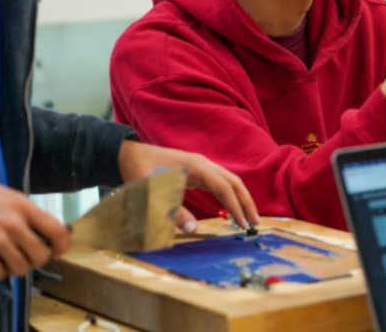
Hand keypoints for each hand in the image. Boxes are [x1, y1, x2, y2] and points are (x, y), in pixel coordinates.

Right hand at [0, 179, 69, 280]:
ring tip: (3, 257)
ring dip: (14, 267)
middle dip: (35, 259)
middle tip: (24, 256)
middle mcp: (14, 225)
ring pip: (21, 268)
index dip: (62, 245)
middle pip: (41, 255)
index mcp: (23, 206)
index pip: (56, 230)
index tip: (59, 251)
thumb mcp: (4, 194)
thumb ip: (24, 210)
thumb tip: (41, 227)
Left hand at [118, 140, 259, 230]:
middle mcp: (204, 164)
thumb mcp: (153, 194)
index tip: (244, 224)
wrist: (130, 155)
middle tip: (255, 222)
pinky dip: (230, 194)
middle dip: (246, 202)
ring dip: (240, 198)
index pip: (224, 187)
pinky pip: (220, 182)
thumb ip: (172, 212)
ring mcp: (202, 166)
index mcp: (197, 167)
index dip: (236, 206)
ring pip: (230, 180)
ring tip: (248, 217)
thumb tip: (194, 230)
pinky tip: (231, 207)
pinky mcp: (197, 170)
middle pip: (234, 182)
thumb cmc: (141, 173)